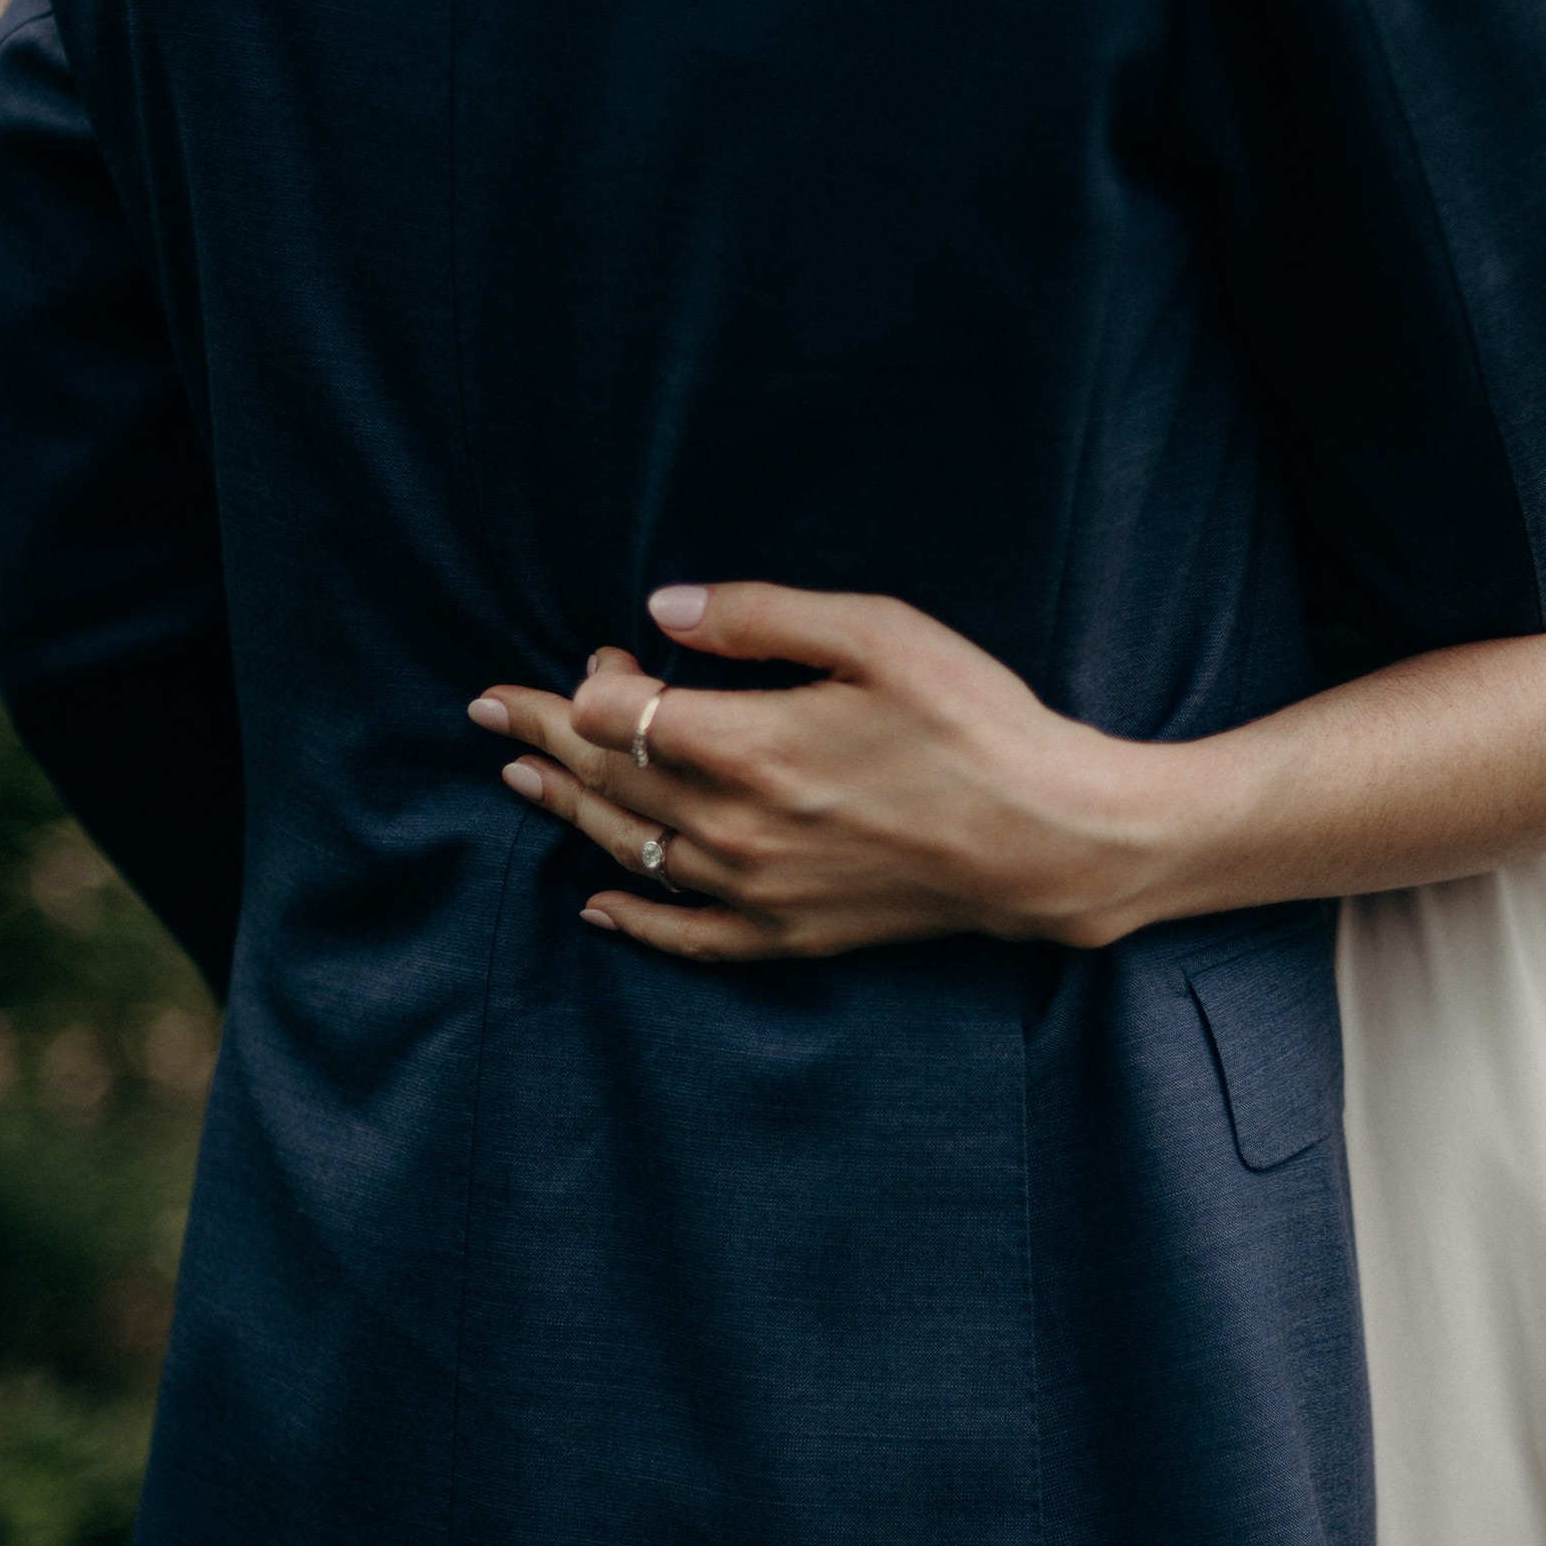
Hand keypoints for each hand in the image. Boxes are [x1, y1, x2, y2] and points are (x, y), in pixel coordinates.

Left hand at [469, 585, 1171, 962]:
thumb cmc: (979, 725)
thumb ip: (763, 617)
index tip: (588, 657)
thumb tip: (664, 608)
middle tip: (492, 712)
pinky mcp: (793, 935)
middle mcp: (738, 828)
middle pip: (609, 782)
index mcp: (752, 747)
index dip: (588, 683)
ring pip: (631, 852)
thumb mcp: (881, 635)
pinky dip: (632, 920)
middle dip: (544, 741)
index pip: (618, 716)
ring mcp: (761, 891)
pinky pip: (686, 936)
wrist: (1053, 841)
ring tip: (522, 782)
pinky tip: (597, 904)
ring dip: (570, 812)